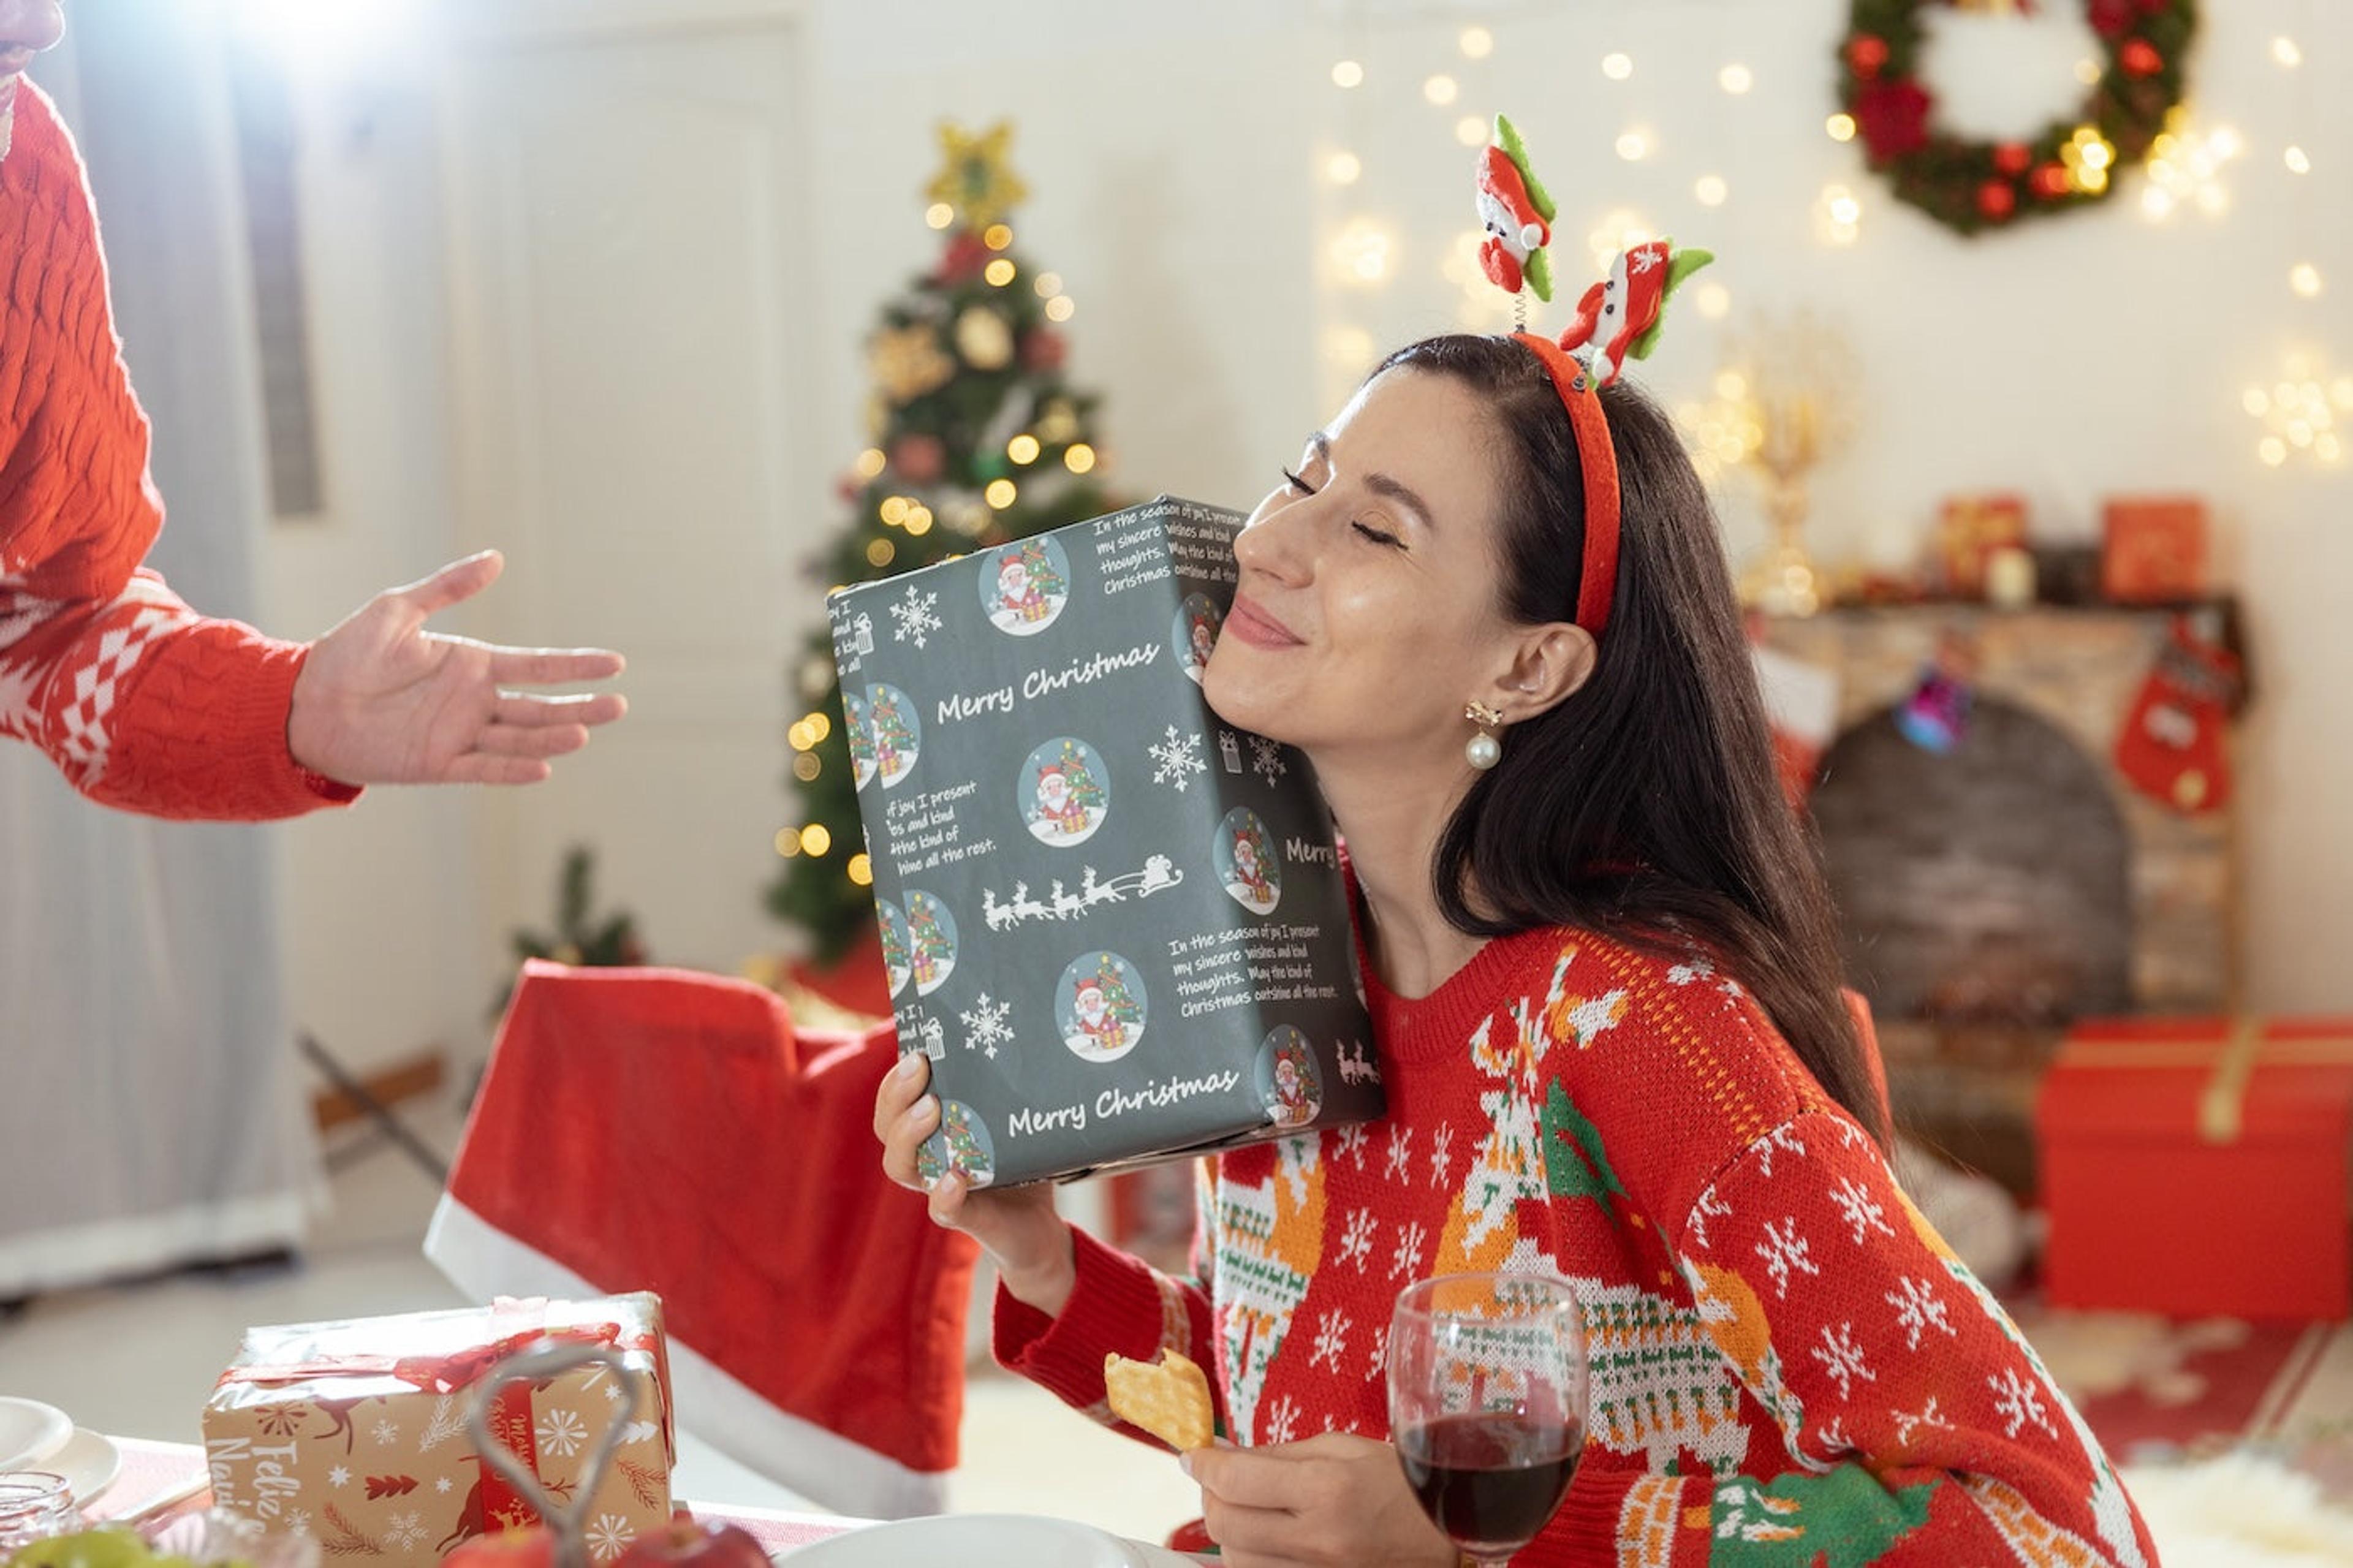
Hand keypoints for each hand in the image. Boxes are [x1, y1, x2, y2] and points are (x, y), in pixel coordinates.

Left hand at [287, 551, 625, 785]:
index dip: (576, 667)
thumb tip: (496, 559)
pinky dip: (512, 769)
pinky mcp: (435, 764)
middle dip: (580, 706)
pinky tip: (542, 768)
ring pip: (519, 738)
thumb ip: (448, 588)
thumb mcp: (398, 609)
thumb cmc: (347, 653)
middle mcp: (473, 703)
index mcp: (472, 666)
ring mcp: (458, 735)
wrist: (302, 702)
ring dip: (552, 737)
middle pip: (539, 707)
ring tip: (585, 732)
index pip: (537, 667)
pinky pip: (482, 768)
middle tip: (619, 704)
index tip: (615, 664)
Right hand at [873, 1050, 1070, 1310]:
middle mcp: (926, 1159)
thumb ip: (1004, 1088)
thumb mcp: (1010, 1119)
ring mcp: (940, 1189)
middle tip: (920, 1067)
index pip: (893, 1103)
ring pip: (901, 1167)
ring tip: (931, 1109)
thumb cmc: (1019, 1165)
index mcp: (929, 1132)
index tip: (915, 1048)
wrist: (1040, 1227)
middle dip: (896, 1095)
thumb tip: (1020, 1026)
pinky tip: (955, 1176)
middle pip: (887, 1129)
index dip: (895, 1078)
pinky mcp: (966, 1218)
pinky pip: (942, 1210)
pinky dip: (944, 1194)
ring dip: (909, 1135)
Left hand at [1184, 1434, 1455, 1567]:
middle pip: (1225, 1524)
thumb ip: (1277, 1454)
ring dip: (1227, 1530)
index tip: (1192, 1455)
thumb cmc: (1399, 1482)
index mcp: (1326, 1489)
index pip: (1237, 1478)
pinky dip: (1249, 1556)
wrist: (1449, 1532)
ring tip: (1243, 1507)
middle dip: (1210, 1495)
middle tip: (1218, 1478)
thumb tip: (1221, 1454)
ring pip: (1235, 1560)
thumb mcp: (1342, 1448)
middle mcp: (1318, 1540)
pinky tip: (1260, 1537)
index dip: (1203, 1463)